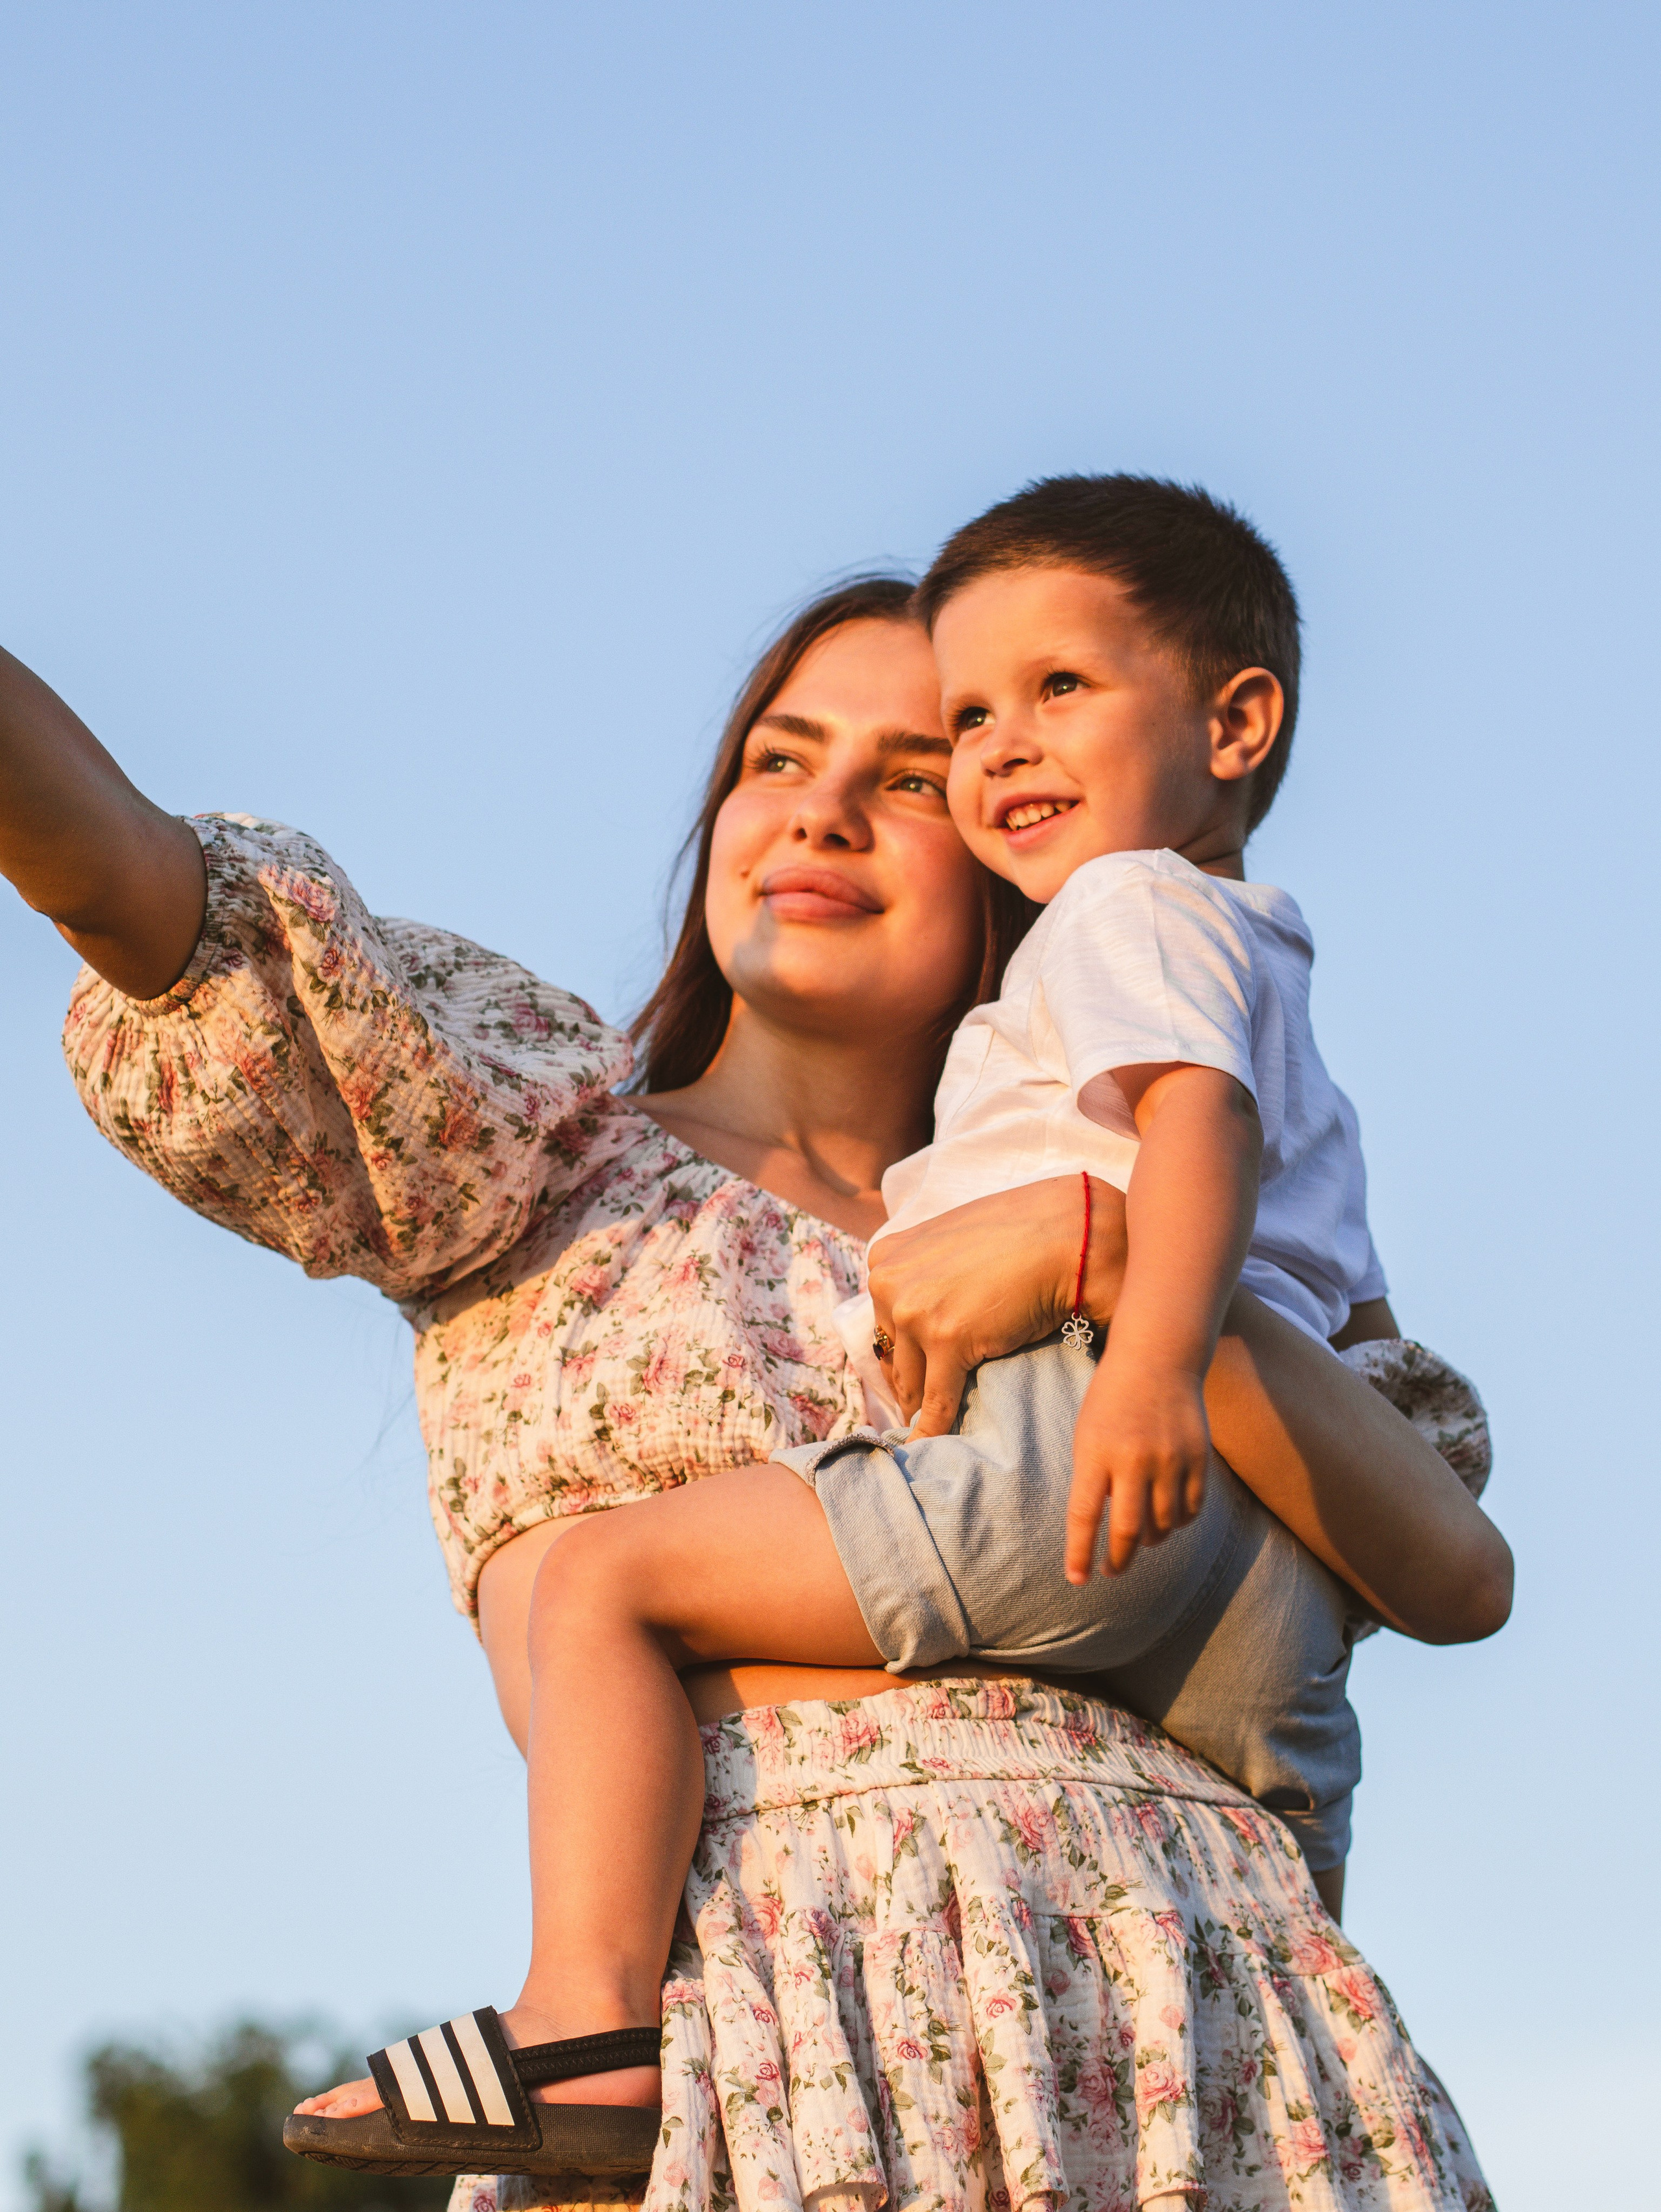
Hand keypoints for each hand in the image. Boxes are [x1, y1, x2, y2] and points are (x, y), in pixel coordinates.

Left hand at [868, 1177, 1125, 1435]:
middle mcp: (889, 1282)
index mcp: (886, 1258)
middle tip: (921, 1409)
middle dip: (908, 1383)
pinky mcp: (947, 1341)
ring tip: (934, 1427)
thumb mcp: (950, 1243)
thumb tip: (912, 1315)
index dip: (900, 1353)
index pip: (882, 1322)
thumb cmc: (1020, 1235)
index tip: (911, 1376)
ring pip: (911, 1382)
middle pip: (891, 1355)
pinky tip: (926, 1448)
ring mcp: (914, 1312)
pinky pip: (936, 1402)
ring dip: (923, 1407)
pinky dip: (931, 1430)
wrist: (1067, 1235)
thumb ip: (923, 1273)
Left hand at [1066, 1356, 1210, 1579]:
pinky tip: (1168, 1520)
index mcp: (1096, 1452)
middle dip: (1118, 1560)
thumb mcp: (1088, 1433)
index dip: (1080, 1553)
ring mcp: (1171, 1459)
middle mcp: (1135, 1459)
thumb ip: (1094, 1477)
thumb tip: (1104, 1526)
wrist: (1158, 1359)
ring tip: (1141, 1539)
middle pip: (1129, 1530)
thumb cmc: (1112, 1399)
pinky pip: (1191, 1509)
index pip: (1085, 1515)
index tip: (1077, 1579)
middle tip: (1111, 1571)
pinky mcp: (1199, 1459)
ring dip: (1150, 1540)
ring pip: (1164, 1524)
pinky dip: (1178, 1522)